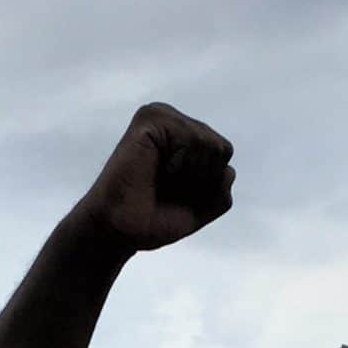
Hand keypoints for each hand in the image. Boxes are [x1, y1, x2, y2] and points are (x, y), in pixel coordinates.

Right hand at [74, 102, 234, 254]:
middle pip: (222, 149)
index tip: (176, 193)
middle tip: (167, 188)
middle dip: (201, 180)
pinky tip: (159, 169)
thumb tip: (228, 171)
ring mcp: (161, 117)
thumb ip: (221, 191)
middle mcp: (173, 121)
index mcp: (184, 137)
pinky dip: (181, 164)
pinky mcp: (150, 119)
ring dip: (191, 174)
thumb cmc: (152, 220)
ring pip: (211, 145)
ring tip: (162, 179)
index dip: (207, 184)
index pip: (224, 154)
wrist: (120, 230)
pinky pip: (193, 138)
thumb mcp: (199, 210)